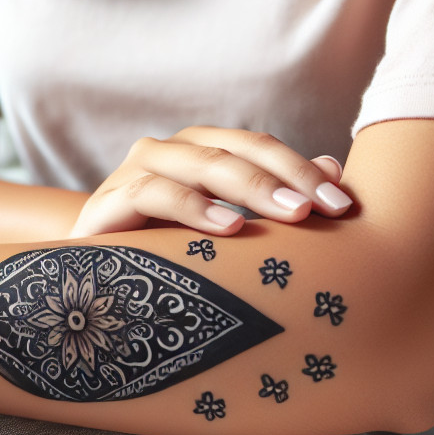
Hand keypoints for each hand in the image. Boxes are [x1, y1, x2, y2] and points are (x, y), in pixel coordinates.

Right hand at [70, 127, 351, 237]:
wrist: (89, 288)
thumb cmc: (169, 258)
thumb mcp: (229, 232)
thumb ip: (277, 199)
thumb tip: (336, 169)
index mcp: (199, 151)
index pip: (259, 146)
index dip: (304, 169)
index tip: (345, 204)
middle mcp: (167, 152)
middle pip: (235, 149)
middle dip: (286, 177)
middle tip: (325, 209)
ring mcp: (133, 174)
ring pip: (198, 163)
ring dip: (249, 186)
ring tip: (291, 216)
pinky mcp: (105, 205)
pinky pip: (151, 194)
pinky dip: (192, 206)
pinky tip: (228, 227)